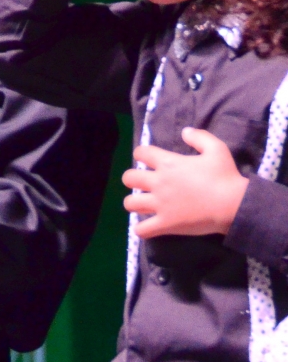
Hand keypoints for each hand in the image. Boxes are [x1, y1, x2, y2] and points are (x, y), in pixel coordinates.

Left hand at [123, 127, 248, 237]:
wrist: (234, 205)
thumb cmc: (226, 177)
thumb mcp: (217, 149)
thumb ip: (200, 137)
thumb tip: (185, 131)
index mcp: (169, 164)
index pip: (141, 153)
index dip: (141, 154)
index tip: (147, 159)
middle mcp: (159, 183)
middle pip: (129, 178)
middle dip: (132, 179)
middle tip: (143, 184)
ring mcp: (160, 204)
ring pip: (130, 203)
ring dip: (134, 203)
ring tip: (144, 204)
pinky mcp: (165, 223)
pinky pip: (141, 230)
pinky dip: (142, 229)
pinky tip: (148, 226)